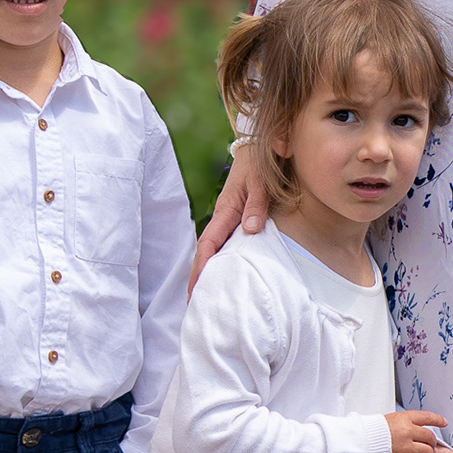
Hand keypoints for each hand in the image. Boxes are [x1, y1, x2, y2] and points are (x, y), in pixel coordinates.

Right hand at [190, 139, 267, 291]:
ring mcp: (227, 220)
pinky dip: (216, 262)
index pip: (208, 243)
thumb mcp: (259, 182)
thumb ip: (256, 205)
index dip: (203, 266)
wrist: (258, 148)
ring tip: (202, 297)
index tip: (199, 287)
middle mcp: (222, 218)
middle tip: (193, 304)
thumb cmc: (258, 164)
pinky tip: (220, 275)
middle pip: (204, 252)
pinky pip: (221, 245)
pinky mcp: (234, 220)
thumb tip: (250, 230)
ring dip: (204, 272)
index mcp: (225, 211)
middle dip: (196, 278)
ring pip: (211, 250)